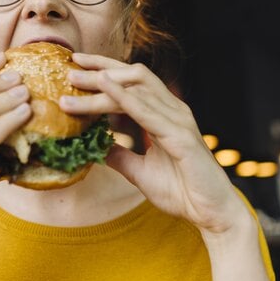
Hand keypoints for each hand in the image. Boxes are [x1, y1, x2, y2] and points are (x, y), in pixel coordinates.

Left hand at [61, 53, 245, 235]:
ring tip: (75, 80)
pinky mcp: (180, 136)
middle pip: (134, 76)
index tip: (75, 67)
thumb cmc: (182, 191)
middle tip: (69, 67)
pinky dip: (123, 96)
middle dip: (101, 68)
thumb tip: (96, 147)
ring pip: (136, 90)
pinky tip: (104, 87)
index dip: (105, 71)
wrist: (210, 213)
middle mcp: (173, 111)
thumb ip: (120, 155)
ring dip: (103, 83)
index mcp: (165, 115)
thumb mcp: (140, 171)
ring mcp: (178, 120)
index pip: (133, 83)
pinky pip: (147, 111)